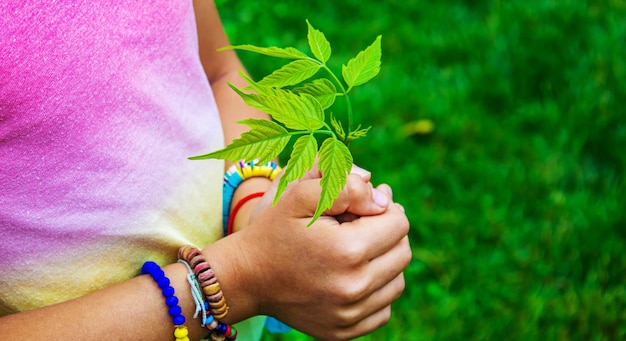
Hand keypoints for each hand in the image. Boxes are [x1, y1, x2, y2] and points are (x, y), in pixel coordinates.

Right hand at [235, 173, 410, 339]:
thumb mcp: (301, 194)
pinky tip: (354, 276)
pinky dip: (376, 291)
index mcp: (348, 250)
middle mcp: (354, 287)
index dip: (384, 207)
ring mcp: (350, 315)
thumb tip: (384, 200)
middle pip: (403, 252)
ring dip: (385, 261)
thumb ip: (346, 186)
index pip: (399, 222)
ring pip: (397, 281)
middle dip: (387, 232)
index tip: (361, 207)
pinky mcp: (344, 332)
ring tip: (356, 250)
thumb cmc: (275, 230)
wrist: (245, 277)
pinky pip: (384, 309)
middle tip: (359, 225)